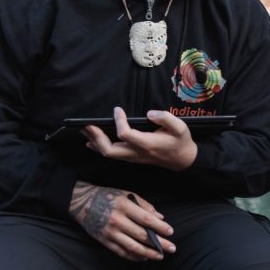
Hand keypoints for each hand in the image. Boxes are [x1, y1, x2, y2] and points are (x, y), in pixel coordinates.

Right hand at [68, 182, 175, 260]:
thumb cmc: (108, 197)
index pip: (146, 219)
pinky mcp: (104, 241)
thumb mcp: (127, 195)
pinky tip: (144, 257)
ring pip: (133, 247)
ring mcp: (110, 233)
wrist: (82, 203)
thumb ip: (145, 206)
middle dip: (159, 244)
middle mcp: (117, 221)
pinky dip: (134, 257)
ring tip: (160, 256)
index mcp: (124, 207)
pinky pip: (122, 252)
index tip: (170, 232)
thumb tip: (160, 218)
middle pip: (142, 236)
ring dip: (149, 253)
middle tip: (172, 248)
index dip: (160, 227)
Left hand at [82, 107, 197, 170]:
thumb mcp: (180, 127)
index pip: (125, 134)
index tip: (117, 110)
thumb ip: (165, 118)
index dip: (118, 121)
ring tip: (86, 130)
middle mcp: (137, 153)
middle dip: (96, 137)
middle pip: (109, 150)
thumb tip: (150, 113)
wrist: (183, 160)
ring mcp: (133, 157)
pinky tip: (91, 142)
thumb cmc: (180, 142)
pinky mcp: (132, 157)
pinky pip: (112, 155)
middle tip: (87, 125)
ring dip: (95, 142)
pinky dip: (100, 148)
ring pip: (108, 154)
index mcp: (147, 144)